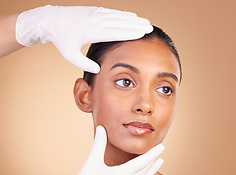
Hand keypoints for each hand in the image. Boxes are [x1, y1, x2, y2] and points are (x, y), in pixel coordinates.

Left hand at [16, 5, 152, 72]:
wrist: (51, 20)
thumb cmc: (61, 39)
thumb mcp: (70, 55)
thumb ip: (85, 64)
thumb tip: (99, 69)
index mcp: (92, 32)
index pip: (116, 32)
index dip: (130, 32)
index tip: (142, 33)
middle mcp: (96, 21)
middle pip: (120, 22)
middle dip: (136, 24)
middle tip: (150, 27)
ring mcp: (95, 14)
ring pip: (118, 16)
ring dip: (132, 18)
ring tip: (144, 21)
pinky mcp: (94, 10)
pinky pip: (112, 12)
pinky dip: (123, 14)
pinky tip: (130, 15)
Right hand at [35, 126, 163, 174]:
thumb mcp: (93, 159)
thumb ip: (99, 142)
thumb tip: (101, 127)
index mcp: (122, 173)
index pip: (143, 161)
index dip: (153, 153)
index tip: (161, 147)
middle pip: (145, 170)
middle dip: (154, 160)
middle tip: (160, 152)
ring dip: (152, 171)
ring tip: (159, 163)